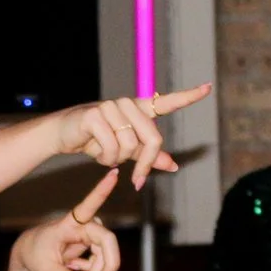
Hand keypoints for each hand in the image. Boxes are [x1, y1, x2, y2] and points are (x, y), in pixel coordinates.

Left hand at [13, 171, 123, 270]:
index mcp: (69, 224)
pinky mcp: (96, 243)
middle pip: (108, 243)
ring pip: (107, 256)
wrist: (35, 255)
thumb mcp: (45, 269)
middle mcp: (85, 225)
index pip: (88, 205)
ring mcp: (93, 233)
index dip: (102, 190)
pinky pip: (104, 261)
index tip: (114, 173)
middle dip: (106, 266)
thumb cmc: (37, 255)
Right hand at [50, 85, 211, 188]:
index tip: (207, 88)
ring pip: (130, 146)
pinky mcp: (95, 115)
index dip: (188, 97)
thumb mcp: (125, 149)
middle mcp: (127, 104)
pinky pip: (111, 147)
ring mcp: (111, 107)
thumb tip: (173, 165)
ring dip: (118, 160)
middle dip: (146, 165)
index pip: (166, 103)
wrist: (63, 134)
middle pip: (153, 139)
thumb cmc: (94, 139)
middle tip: (138, 181)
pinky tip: (96, 153)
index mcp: (138, 110)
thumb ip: (149, 155)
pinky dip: (106, 159)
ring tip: (105, 155)